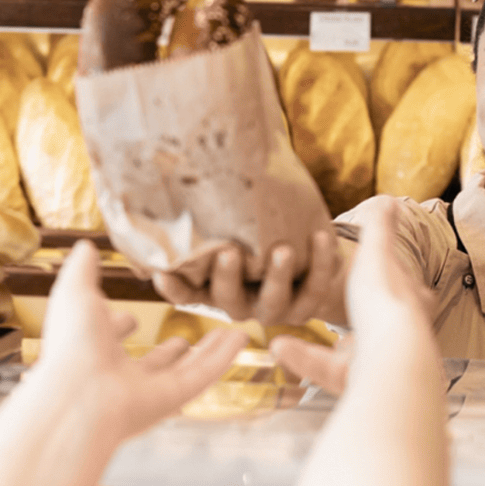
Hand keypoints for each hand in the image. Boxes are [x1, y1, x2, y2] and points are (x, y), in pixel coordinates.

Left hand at [38, 240, 247, 439]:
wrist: (79, 394)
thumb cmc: (73, 344)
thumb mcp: (75, 293)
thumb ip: (82, 270)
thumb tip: (84, 246)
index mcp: (92, 350)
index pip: (108, 338)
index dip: (119, 326)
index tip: (131, 318)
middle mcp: (120, 374)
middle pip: (151, 363)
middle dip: (168, 350)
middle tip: (184, 335)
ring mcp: (149, 389)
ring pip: (184, 369)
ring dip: (206, 351)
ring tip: (226, 332)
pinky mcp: (173, 398)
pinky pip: (203, 375)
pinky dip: (224, 357)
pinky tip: (241, 338)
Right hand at [151, 229, 343, 326]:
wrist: (303, 267)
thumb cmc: (253, 241)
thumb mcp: (229, 235)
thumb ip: (207, 221)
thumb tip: (172, 176)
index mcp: (215, 291)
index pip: (188, 294)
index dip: (175, 289)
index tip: (162, 273)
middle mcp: (242, 305)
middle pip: (230, 300)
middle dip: (228, 277)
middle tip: (228, 252)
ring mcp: (274, 309)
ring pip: (275, 300)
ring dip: (278, 276)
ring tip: (283, 250)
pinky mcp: (307, 306)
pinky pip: (316, 286)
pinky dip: (322, 262)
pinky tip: (322, 235)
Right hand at [270, 197, 434, 394]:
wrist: (391, 357)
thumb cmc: (385, 300)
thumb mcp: (378, 253)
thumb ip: (379, 229)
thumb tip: (388, 198)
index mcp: (409, 304)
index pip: (404, 290)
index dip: (388, 282)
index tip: (369, 279)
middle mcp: (401, 337)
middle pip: (380, 328)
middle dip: (357, 324)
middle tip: (336, 316)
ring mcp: (380, 364)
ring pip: (352, 356)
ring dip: (320, 347)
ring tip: (288, 336)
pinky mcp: (357, 383)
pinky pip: (328, 371)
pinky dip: (304, 359)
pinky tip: (279, 348)